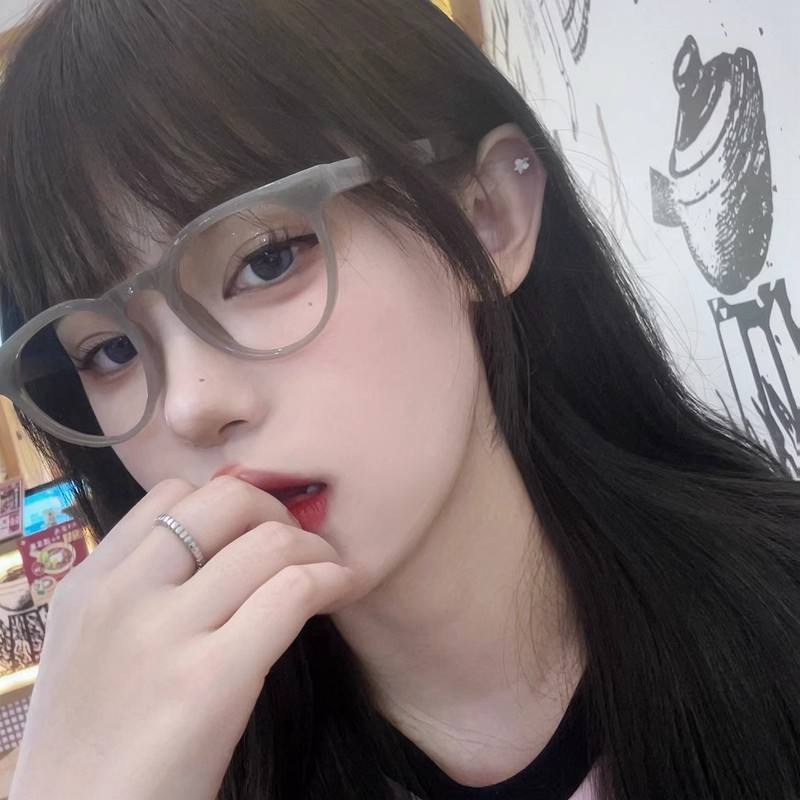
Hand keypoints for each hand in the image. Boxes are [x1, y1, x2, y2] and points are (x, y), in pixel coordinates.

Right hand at [9, 476, 358, 799]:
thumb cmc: (96, 747)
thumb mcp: (91, 648)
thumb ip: (139, 593)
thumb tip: (220, 551)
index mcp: (90, 583)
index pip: (174, 493)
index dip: (231, 502)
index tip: (258, 531)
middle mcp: (122, 595)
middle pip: (228, 498)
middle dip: (278, 511)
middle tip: (300, 545)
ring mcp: (164, 634)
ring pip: (270, 540)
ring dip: (317, 548)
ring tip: (330, 570)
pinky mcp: (211, 678)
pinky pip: (292, 592)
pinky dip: (332, 580)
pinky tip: (341, 591)